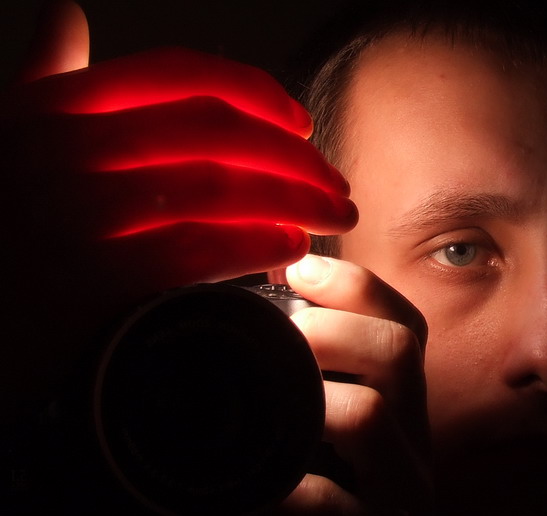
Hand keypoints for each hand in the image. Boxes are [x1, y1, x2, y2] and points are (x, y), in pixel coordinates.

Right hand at [1, 2, 354, 417]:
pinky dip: (256, 246)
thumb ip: (43, 79)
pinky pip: (198, 250)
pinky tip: (290, 250)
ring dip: (294, 202)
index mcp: (53, 109)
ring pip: (219, 188)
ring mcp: (76, 214)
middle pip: (217, 132)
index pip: (179, 76)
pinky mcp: (92, 280)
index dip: (256, 94)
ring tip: (329, 219)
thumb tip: (66, 12)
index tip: (301, 124)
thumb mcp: (5, 140)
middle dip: (296, 159)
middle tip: (337, 187)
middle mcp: (64, 150)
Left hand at [279, 255, 432, 515]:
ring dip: (310, 394)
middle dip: (335, 324)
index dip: (359, 287)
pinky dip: (287, 487)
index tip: (299, 269)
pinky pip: (333, 508)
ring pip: (373, 417)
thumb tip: (263, 331)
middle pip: (399, 353)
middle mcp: (415, 442)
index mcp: (407, 410)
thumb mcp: (352, 453)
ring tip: (265, 394)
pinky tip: (256, 486)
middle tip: (282, 324)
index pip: (406, 325)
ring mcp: (403, 495)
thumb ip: (327, 397)